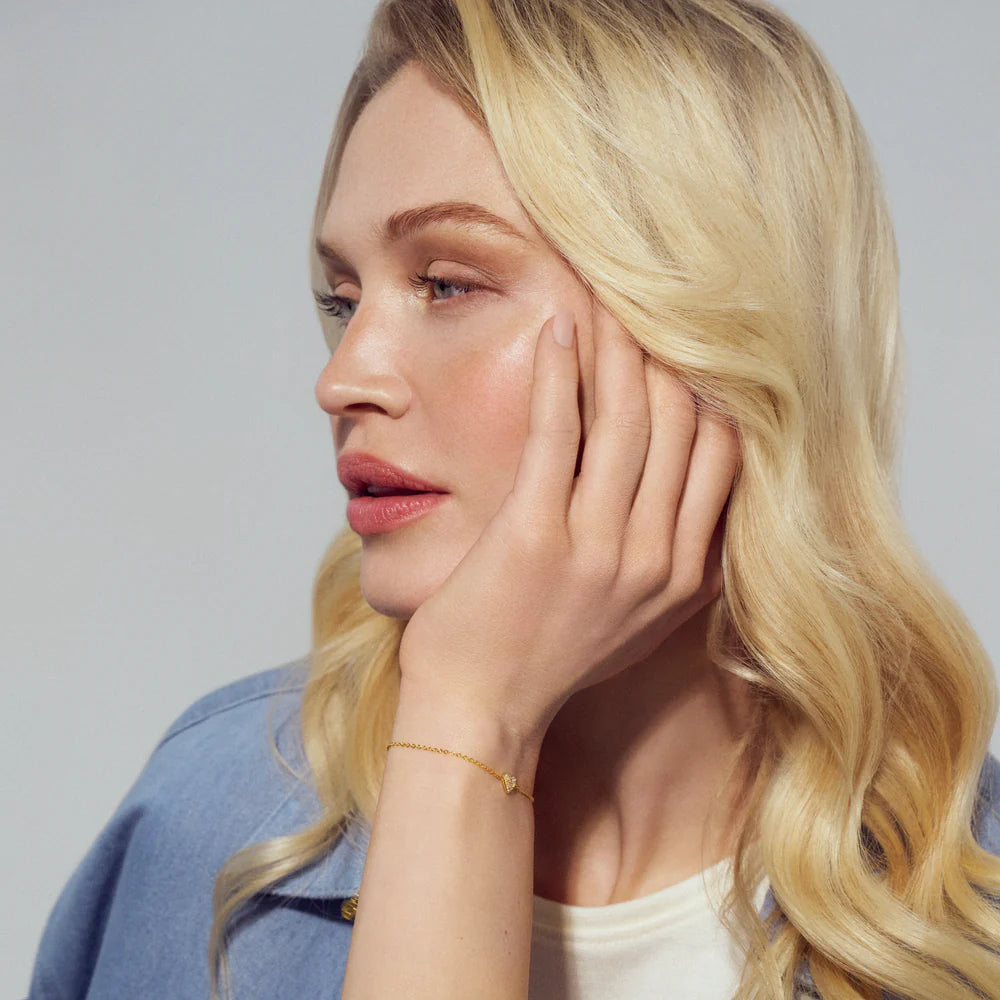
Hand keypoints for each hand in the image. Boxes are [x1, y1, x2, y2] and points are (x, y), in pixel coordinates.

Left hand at [397, 302, 739, 746]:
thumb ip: (671, 559)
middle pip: (679, 424)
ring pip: (623, 418)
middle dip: (662, 352)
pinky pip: (555, 431)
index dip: (705, 389)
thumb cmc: (545, 656)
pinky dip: (556, 371)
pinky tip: (554, 326)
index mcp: (683, 576)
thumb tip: (689, 490)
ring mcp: (597, 549)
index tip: (682, 344)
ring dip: (612, 347)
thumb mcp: (633, 616)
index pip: (721, 455)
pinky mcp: (535, 536)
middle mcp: (653, 560)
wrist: (479, 711)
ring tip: (597, 294)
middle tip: (640, 297)